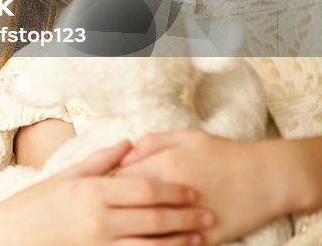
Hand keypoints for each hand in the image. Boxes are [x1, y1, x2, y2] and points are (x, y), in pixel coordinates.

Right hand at [0, 140, 210, 245]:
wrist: (9, 238)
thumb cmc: (34, 204)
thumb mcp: (63, 176)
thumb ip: (100, 161)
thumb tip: (128, 144)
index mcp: (93, 190)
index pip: (146, 188)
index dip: (175, 190)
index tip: (193, 191)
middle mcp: (100, 217)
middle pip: (155, 216)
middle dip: (185, 216)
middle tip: (209, 215)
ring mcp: (100, 243)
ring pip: (151, 244)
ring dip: (178, 242)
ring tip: (198, 239)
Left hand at [118, 130, 286, 244]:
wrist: (268, 177)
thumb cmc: (225, 154)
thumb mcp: (186, 137)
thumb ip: (151, 143)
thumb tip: (124, 156)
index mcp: (163, 165)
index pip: (118, 179)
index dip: (106, 186)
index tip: (104, 190)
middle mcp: (171, 193)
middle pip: (127, 206)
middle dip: (115, 210)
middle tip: (111, 211)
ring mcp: (187, 218)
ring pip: (147, 231)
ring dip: (133, 230)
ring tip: (124, 228)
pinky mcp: (204, 238)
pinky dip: (159, 244)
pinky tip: (150, 241)